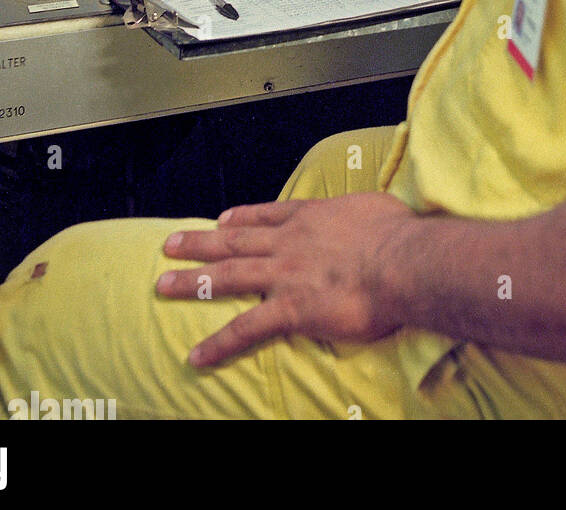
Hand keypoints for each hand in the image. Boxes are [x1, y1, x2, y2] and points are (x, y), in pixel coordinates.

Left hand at [156, 192, 416, 366]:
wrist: (402, 261)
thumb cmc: (398, 233)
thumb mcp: (373, 208)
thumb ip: (359, 217)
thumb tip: (369, 223)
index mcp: (312, 217)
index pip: (268, 216)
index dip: (242, 217)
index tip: (222, 219)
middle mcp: (290, 242)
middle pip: (235, 241)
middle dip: (200, 242)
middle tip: (170, 244)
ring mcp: (285, 274)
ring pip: (227, 276)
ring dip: (192, 281)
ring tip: (163, 284)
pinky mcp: (289, 309)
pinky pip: (246, 329)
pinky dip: (218, 344)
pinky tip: (196, 356)